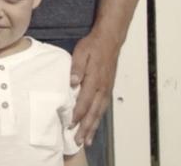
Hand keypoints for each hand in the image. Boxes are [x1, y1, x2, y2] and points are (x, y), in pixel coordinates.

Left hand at [69, 30, 119, 146]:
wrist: (109, 40)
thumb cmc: (92, 46)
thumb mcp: (81, 52)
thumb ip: (76, 67)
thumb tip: (72, 81)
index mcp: (94, 79)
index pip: (85, 100)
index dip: (78, 113)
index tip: (70, 124)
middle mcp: (102, 87)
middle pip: (94, 111)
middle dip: (86, 127)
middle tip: (79, 141)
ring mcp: (107, 89)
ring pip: (100, 112)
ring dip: (93, 127)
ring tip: (87, 140)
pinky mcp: (108, 89)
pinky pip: (103, 108)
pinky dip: (98, 119)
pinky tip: (94, 126)